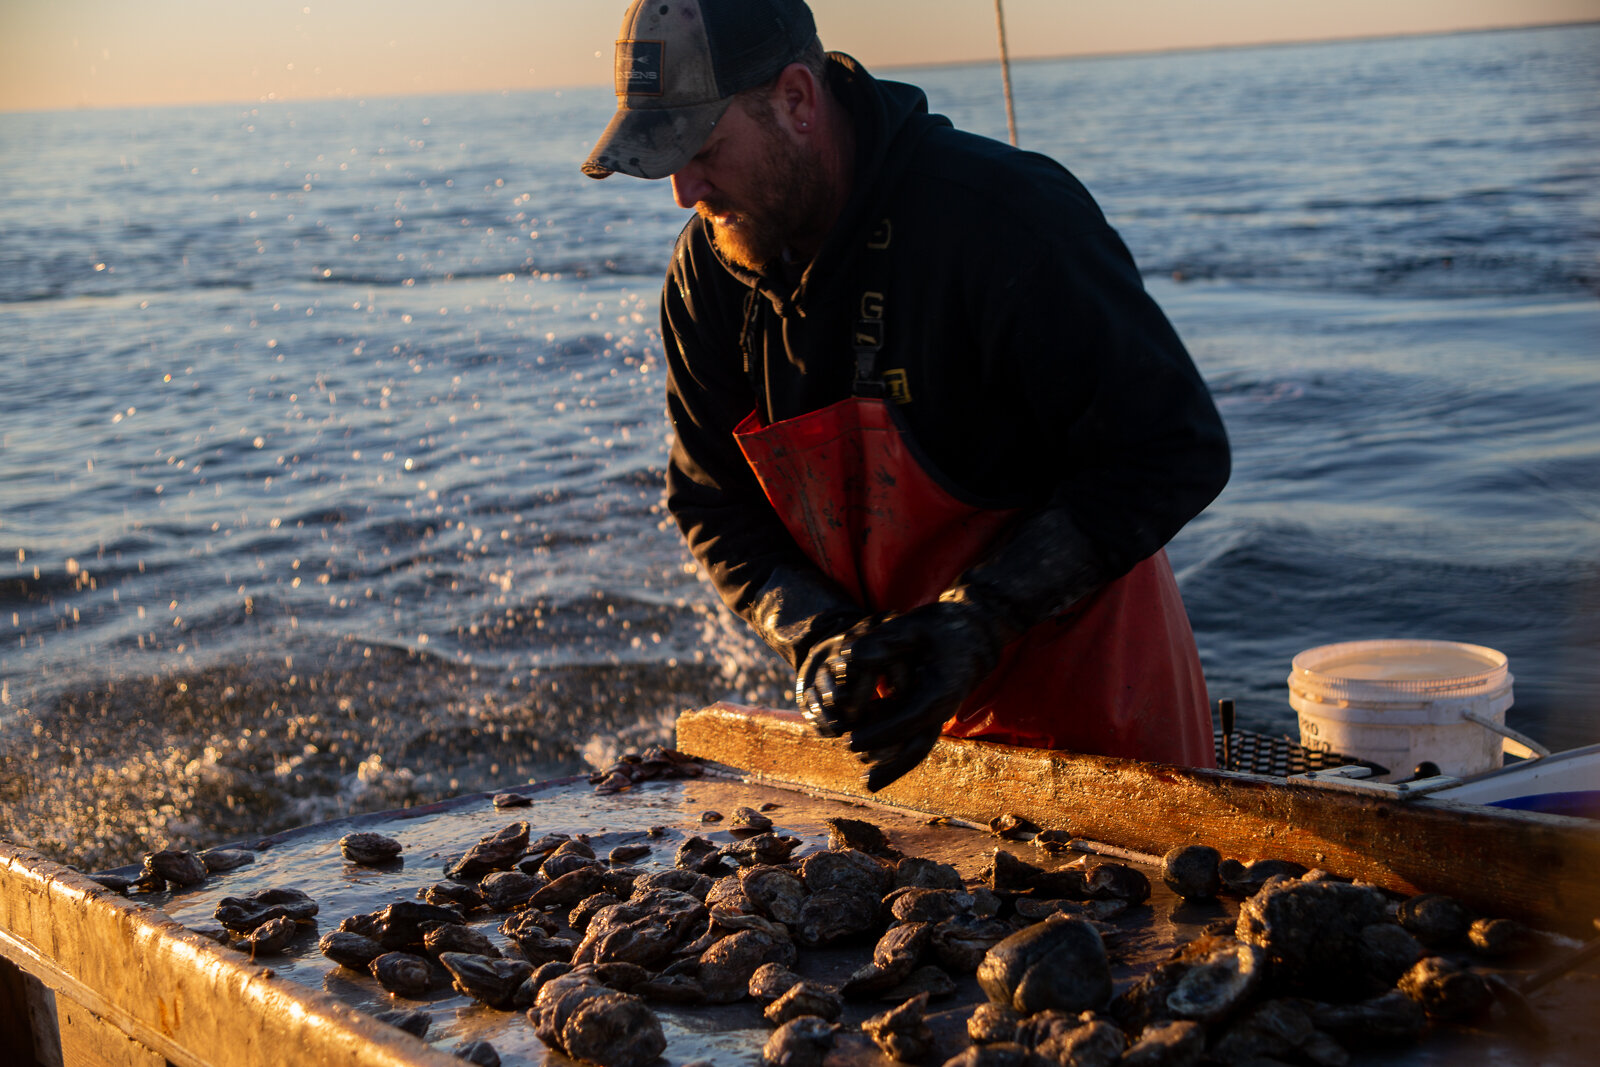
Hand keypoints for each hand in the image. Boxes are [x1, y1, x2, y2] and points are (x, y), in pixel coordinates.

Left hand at [798, 600, 1004, 789]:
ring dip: (892, 764)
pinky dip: (893, 748)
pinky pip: (913, 736)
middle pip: (919, 746)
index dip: (880, 733)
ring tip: (865, 777)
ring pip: (916, 746)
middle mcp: (943, 706)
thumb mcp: (913, 625)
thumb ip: (883, 640)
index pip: (909, 718)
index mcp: (941, 688)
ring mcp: (939, 712)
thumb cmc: (941, 626)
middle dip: (893, 767)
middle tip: (866, 783)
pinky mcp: (931, 711)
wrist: (974, 632)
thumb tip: (848, 654)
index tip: (851, 742)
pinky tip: (870, 753)